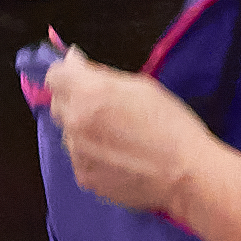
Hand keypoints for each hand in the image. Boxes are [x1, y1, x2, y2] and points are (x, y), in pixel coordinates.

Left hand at [37, 51, 218, 217]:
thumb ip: (99, 73)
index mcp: (87, 94)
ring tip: (118, 138)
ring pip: (70, 134)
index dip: (67, 74)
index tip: (80, 76)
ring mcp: (78, 154)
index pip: (54, 76)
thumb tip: (74, 62)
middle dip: (75, 101)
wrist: (186, 174)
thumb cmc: (170, 124)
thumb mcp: (139, 86)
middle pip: (59, 104)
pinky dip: (93, 155)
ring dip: (84, 130)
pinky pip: (81, 158)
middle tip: (104, 108)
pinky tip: (119, 158)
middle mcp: (75, 123)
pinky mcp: (86, 179)